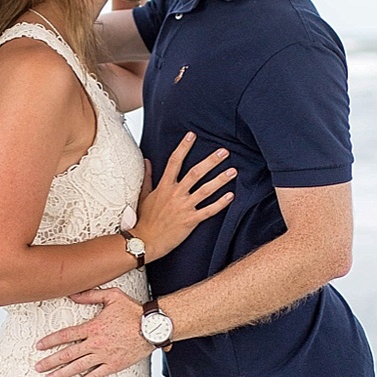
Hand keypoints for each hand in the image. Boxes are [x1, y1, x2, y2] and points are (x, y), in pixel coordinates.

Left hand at [35, 288, 151, 376]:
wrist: (154, 327)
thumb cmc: (134, 311)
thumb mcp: (112, 296)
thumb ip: (90, 295)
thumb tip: (72, 294)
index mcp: (93, 327)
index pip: (65, 335)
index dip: (50, 341)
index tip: (39, 346)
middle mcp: (95, 343)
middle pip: (67, 354)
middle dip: (50, 361)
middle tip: (38, 367)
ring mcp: (104, 356)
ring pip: (77, 367)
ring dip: (61, 374)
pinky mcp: (113, 365)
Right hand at [133, 131, 232, 258]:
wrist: (144, 241)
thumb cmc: (144, 220)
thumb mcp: (144, 195)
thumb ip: (148, 177)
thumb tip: (147, 161)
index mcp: (164, 187)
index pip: (174, 162)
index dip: (183, 148)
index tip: (192, 136)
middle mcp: (175, 194)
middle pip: (195, 173)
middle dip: (211, 161)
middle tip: (224, 151)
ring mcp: (184, 207)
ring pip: (205, 190)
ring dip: (220, 180)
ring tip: (233, 171)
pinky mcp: (190, 220)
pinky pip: (208, 210)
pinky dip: (220, 203)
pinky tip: (231, 196)